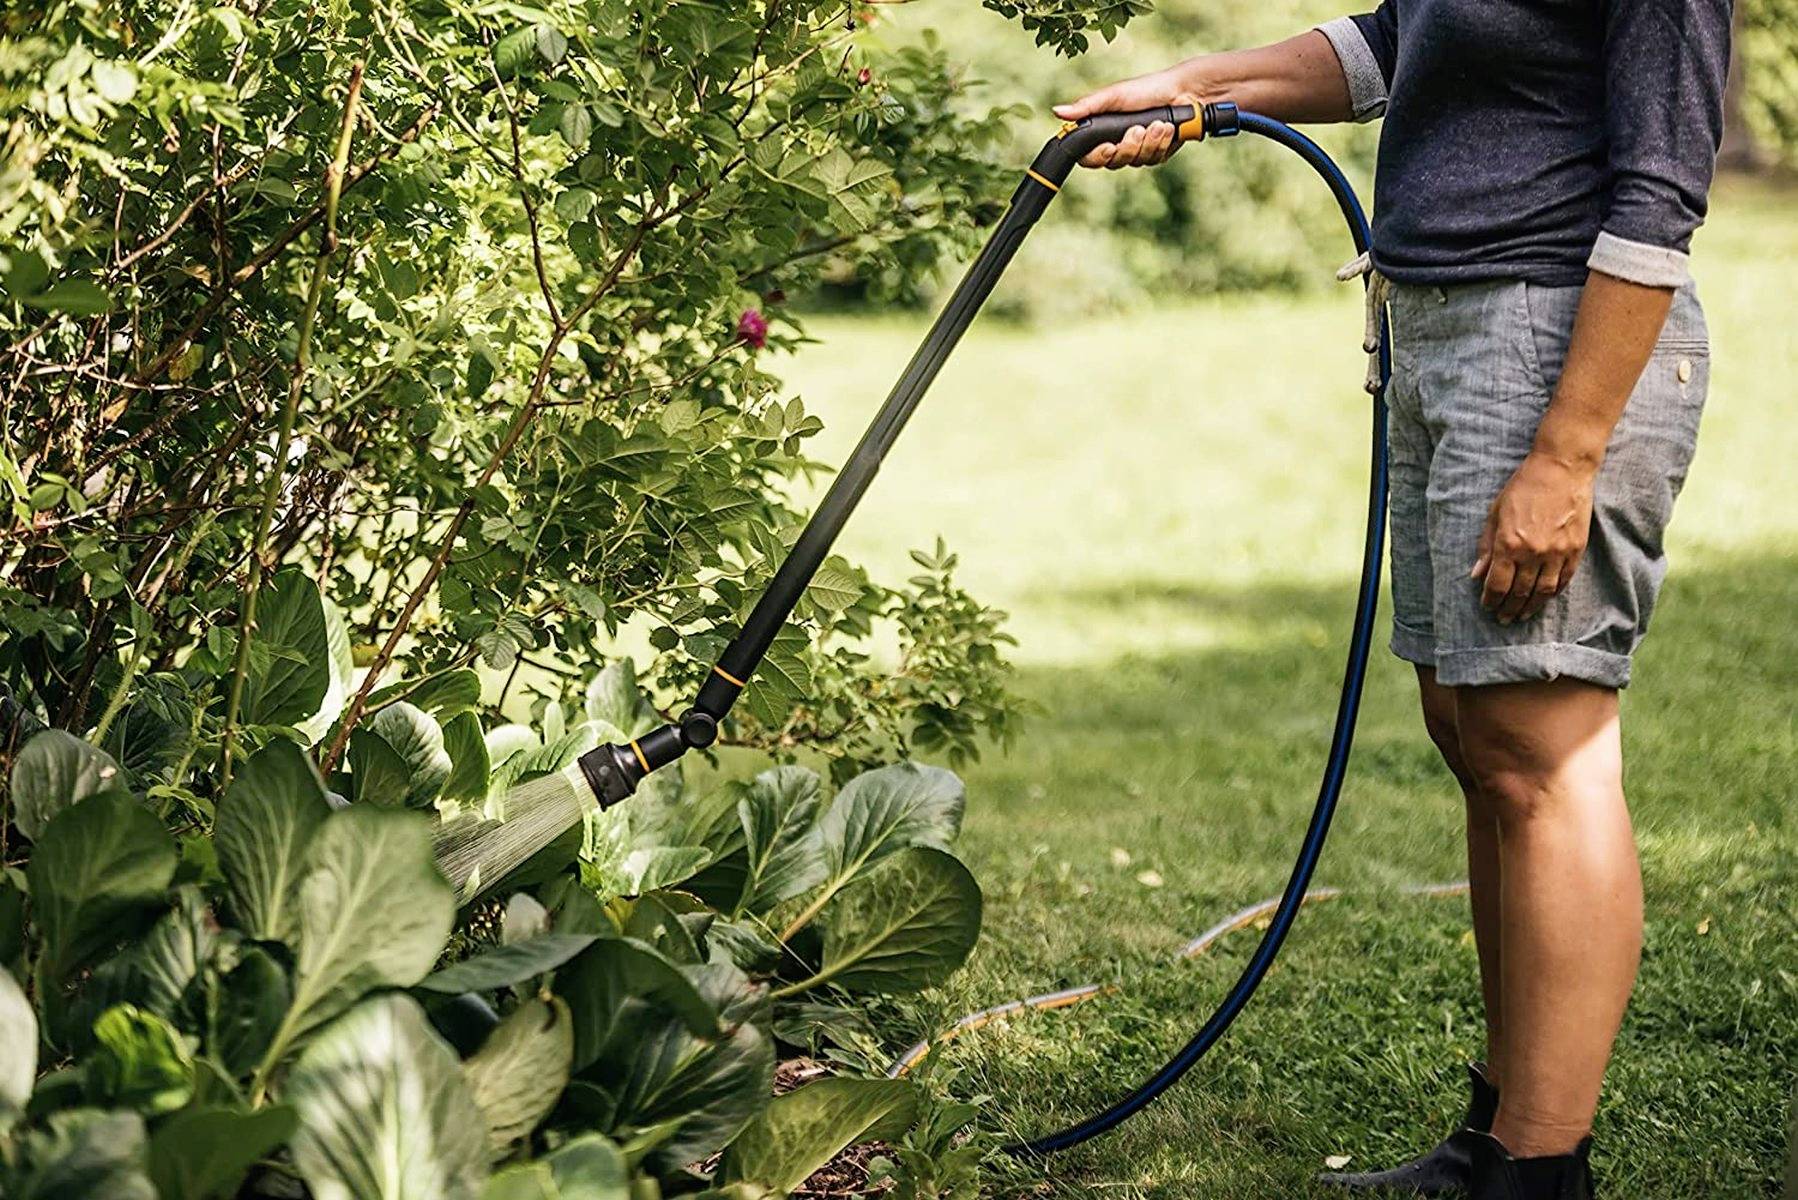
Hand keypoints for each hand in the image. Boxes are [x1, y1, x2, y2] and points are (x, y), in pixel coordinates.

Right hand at [1053, 67, 1195, 168]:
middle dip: (1129, 146)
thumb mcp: (1113, 96)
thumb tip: (1057, 112)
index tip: (1107, 147)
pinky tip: (1167, 128)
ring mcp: (1138, 151)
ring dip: (1148, 142)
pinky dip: (1161, 143)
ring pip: (1136, 162)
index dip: (1097, 157)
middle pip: (1114, 163)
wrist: (1182, 92)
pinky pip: (1153, 160)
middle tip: (1138, 128)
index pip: (1090, 157)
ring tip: (1158, 124)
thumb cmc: (1146, 89)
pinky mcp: (1157, 154)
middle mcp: (1119, 143)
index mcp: (1104, 131)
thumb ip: (1086, 107)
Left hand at [1471, 453, 1595, 623]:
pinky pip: (1564, 580)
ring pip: (1543, 592)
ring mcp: (1557, 552)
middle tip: (1503, 619)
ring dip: (1531, 607)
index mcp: (1509, 544)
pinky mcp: (1576, 549)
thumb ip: (1486, 547)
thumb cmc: (1523, 488)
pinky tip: (1544, 599)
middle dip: (1508, 609)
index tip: (1487, 606)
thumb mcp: (1495, 514)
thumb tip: (1477, 575)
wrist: (1561, 470)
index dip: (1491, 599)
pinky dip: (1553, 593)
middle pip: (1519, 592)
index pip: (1498, 584)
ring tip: (1522, 615)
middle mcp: (1533, 553)